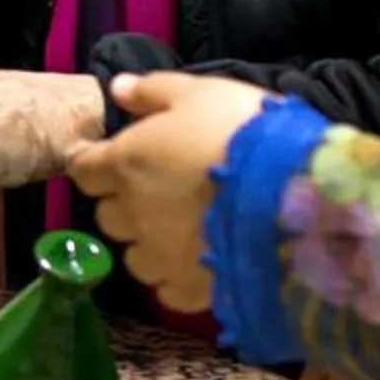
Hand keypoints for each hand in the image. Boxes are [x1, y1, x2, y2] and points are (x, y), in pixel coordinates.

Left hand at [65, 71, 269, 314]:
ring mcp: (160, 256)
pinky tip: (203, 265)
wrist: (295, 191)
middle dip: (126, 205)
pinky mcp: (191, 290)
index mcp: (126, 163)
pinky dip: (178, 280)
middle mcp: (133, 214)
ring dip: (150, 245)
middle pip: (108, 216)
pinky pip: (169, 291)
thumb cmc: (243, 131)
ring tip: (186, 233)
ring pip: (135, 258)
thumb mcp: (200, 94)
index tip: (120, 161)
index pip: (83, 170)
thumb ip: (153, 91)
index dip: (99, 165)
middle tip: (162, 192)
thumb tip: (116, 88)